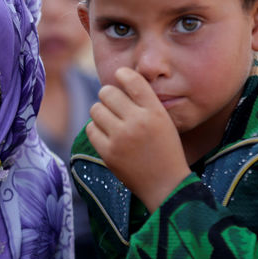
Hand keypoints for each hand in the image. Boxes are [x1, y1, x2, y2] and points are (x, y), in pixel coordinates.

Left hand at [86, 67, 190, 210]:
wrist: (166, 184)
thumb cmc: (164, 149)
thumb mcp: (164, 121)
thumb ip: (144, 102)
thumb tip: (117, 82)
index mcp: (155, 111)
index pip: (133, 80)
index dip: (122, 74)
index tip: (119, 75)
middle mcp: (138, 121)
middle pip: (107, 92)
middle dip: (108, 95)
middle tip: (113, 104)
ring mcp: (121, 137)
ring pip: (95, 109)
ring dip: (100, 112)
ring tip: (110, 120)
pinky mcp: (108, 152)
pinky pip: (91, 128)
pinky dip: (96, 129)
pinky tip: (107, 134)